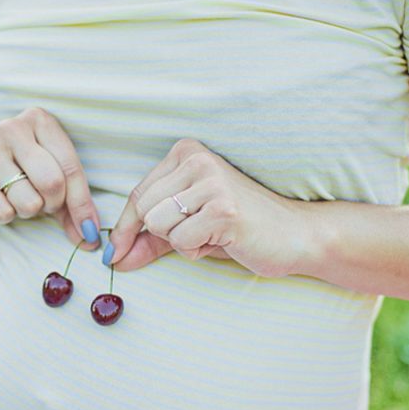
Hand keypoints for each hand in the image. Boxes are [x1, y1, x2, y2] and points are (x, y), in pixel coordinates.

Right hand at [0, 107, 101, 248]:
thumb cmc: (19, 180)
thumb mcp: (52, 186)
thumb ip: (73, 206)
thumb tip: (90, 237)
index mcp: (39, 120)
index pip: (71, 167)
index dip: (82, 204)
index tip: (89, 229)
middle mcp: (12, 127)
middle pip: (52, 183)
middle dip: (52, 205)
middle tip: (42, 203)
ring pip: (29, 201)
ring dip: (27, 211)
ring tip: (15, 197)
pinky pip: (4, 212)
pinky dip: (5, 216)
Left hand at [106, 139, 315, 276]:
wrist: (295, 235)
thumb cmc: (238, 228)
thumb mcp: (187, 228)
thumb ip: (149, 239)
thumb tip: (112, 256)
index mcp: (186, 153)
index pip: (137, 194)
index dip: (127, 227)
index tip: (116, 251)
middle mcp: (198, 159)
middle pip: (144, 210)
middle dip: (164, 233)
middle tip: (198, 231)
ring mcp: (212, 182)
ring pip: (158, 225)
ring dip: (182, 242)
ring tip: (212, 233)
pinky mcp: (223, 209)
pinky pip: (181, 241)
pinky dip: (197, 250)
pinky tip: (224, 239)